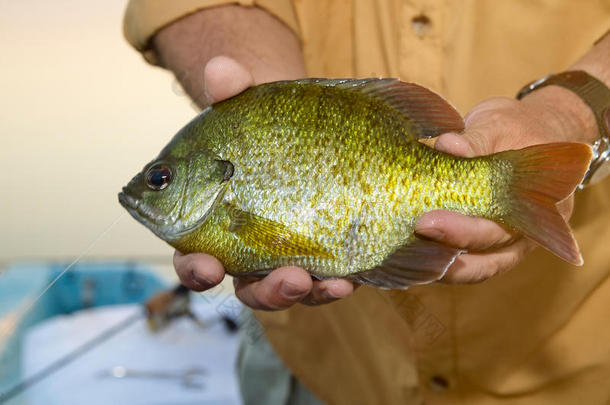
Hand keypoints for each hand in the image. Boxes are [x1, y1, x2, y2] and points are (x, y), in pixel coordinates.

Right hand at [173, 56, 355, 309]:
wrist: (311, 134)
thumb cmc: (267, 129)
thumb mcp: (251, 109)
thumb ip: (232, 93)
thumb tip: (222, 70)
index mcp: (216, 224)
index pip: (194, 256)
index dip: (195, 268)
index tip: (206, 265)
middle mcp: (250, 251)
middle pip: (244, 286)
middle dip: (259, 290)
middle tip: (282, 279)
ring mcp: (290, 258)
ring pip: (286, 290)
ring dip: (297, 292)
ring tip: (309, 279)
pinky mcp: (326, 260)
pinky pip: (325, 283)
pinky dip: (332, 286)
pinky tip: (347, 280)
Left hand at [415, 88, 597, 282]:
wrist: (531, 134)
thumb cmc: (515, 130)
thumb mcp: (498, 126)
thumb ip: (476, 140)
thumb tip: (449, 146)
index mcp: (533, 209)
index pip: (497, 232)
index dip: (461, 233)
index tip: (426, 222)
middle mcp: (521, 238)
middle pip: (483, 262)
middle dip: (442, 258)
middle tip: (404, 239)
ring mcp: (503, 247)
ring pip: (471, 272)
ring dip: (436, 269)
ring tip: (400, 257)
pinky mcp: (482, 246)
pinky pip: (460, 265)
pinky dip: (435, 265)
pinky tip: (406, 257)